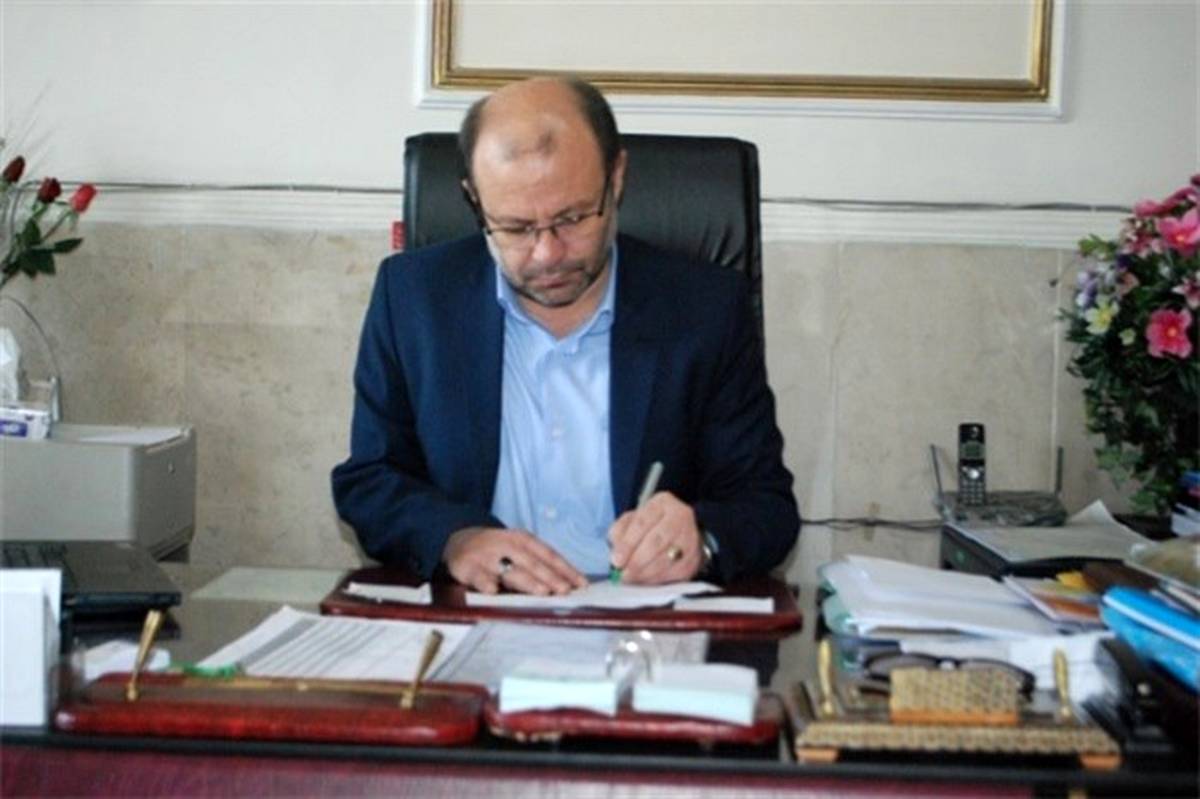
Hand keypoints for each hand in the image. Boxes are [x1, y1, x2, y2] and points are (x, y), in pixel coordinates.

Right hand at [443, 526, 587, 595]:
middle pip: (532, 563)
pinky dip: (485, 582)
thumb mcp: (519, 549)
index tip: (581, 584)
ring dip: (527, 581)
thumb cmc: (499, 550)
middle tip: (564, 590)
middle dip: (550, 577)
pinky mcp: (468, 567)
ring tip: (542, 592)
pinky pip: (478, 576)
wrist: (460, 540)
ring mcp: (487, 556)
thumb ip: (540, 564)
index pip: (548, 554)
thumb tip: (570, 584)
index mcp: (523, 539)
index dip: (565, 569)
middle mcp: (507, 545)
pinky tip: (493, 590)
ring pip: (509, 570)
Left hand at [607, 492, 701, 583]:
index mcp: (662, 503)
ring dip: (645, 573)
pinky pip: (674, 572)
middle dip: (637, 560)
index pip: (642, 522)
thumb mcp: (632, 520)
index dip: (627, 543)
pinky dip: (657, 579)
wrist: (678, 533)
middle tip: (623, 573)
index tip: (616, 560)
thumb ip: (620, 531)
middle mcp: (680, 517)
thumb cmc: (650, 526)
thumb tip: (617, 551)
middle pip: (657, 541)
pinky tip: (645, 580)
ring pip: (666, 559)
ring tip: (631, 578)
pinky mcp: (694, 558)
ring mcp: (690, 538)